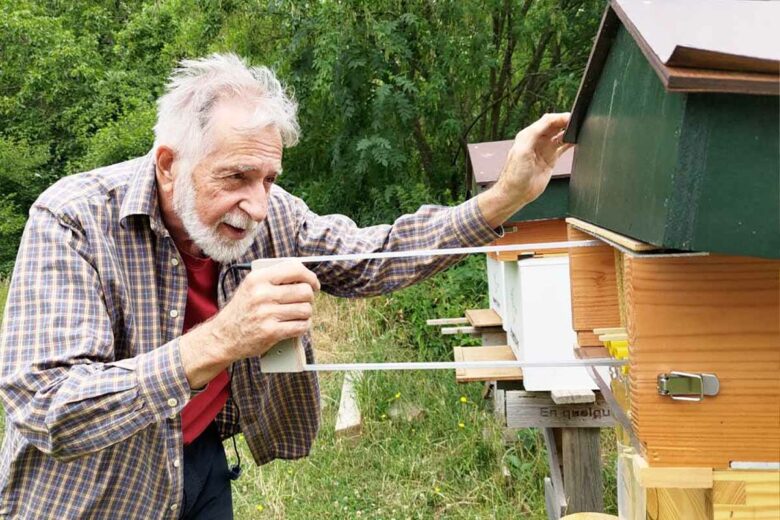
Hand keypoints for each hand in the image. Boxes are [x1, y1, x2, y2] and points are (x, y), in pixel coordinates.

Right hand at [180, 261, 319, 388]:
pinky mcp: (271, 332)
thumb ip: (274, 279)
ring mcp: (266, 313)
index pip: (295, 269)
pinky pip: (301, 326)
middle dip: (309, 298)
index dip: (310, 277)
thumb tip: (305, 276)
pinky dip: (303, 326)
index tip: (313, 284)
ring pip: (305, 310)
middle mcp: (262, 294)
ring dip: (306, 314)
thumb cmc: (242, 310)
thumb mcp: (251, 287)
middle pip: (304, 291)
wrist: (224, 336)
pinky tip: (296, 325)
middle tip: (304, 302)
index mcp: (258, 278)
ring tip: (298, 315)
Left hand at [477, 113, 571, 227]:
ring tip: (579, 131)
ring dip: (569, 131)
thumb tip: (549, 120)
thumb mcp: (522, 150)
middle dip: (565, 122)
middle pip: (555, 125)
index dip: (559, 117)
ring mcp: (545, 149)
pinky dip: (570, 142)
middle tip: (578, 123)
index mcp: (528, 135)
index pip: (547, 121)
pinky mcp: (551, 159)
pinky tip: (577, 140)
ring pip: (560, 135)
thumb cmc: (514, 174)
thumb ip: (534, 134)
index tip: (570, 118)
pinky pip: (563, 147)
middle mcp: (537, 140)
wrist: (516, 193)